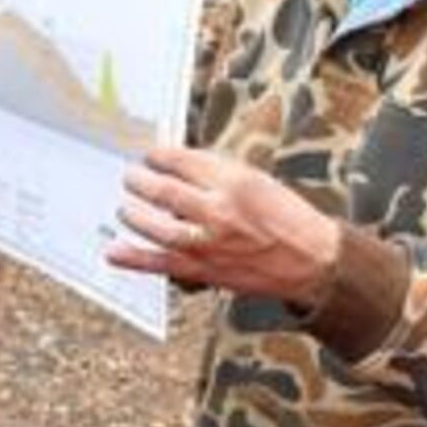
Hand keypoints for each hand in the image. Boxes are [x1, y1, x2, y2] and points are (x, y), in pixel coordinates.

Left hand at [106, 144, 343, 306]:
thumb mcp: (255, 180)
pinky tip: (114, 250)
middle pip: (162, 191)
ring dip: (132, 214)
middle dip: (138, 181)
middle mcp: (218, 211)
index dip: (157, 156)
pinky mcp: (205, 270)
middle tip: (129, 177)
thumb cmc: (287, 218)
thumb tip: (175, 164)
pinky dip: (134, 258)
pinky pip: (161, 263)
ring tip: (125, 207)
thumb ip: (215, 172)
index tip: (150, 156)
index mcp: (233, 182)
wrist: (312, 260)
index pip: (180, 161)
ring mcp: (208, 243)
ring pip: (155, 227)